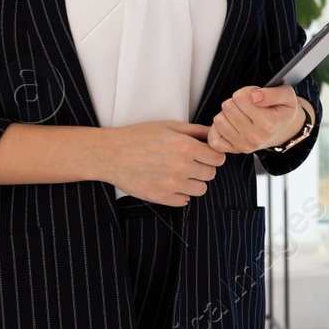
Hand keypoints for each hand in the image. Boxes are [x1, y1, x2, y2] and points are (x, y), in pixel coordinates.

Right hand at [92, 121, 224, 205]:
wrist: (110, 154)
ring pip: (201, 189)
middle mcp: (181, 167)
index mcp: (185, 147)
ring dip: (195, 182)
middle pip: (211, 174)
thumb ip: (195, 130)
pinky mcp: (160, 197)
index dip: (214, 155)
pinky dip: (181, 194)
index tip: (207, 154)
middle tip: (192, 162)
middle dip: (205, 167)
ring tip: (181, 173)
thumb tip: (214, 135)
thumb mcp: (169, 126)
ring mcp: (171, 184)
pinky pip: (184, 201)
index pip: (218, 158)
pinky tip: (171, 183)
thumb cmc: (138, 137)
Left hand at [208, 85, 306, 153]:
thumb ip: (272, 93)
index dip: (247, 91)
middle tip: (249, 104)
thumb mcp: (287, 96)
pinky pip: (214, 138)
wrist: (286, 131)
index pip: (241, 98)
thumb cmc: (284, 111)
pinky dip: (218, 129)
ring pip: (219, 120)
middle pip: (228, 107)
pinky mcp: (235, 150)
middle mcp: (254, 137)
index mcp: (268, 124)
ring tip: (241, 113)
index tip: (256, 95)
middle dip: (237, 101)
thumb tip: (254, 96)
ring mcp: (243, 145)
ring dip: (228, 113)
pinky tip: (230, 124)